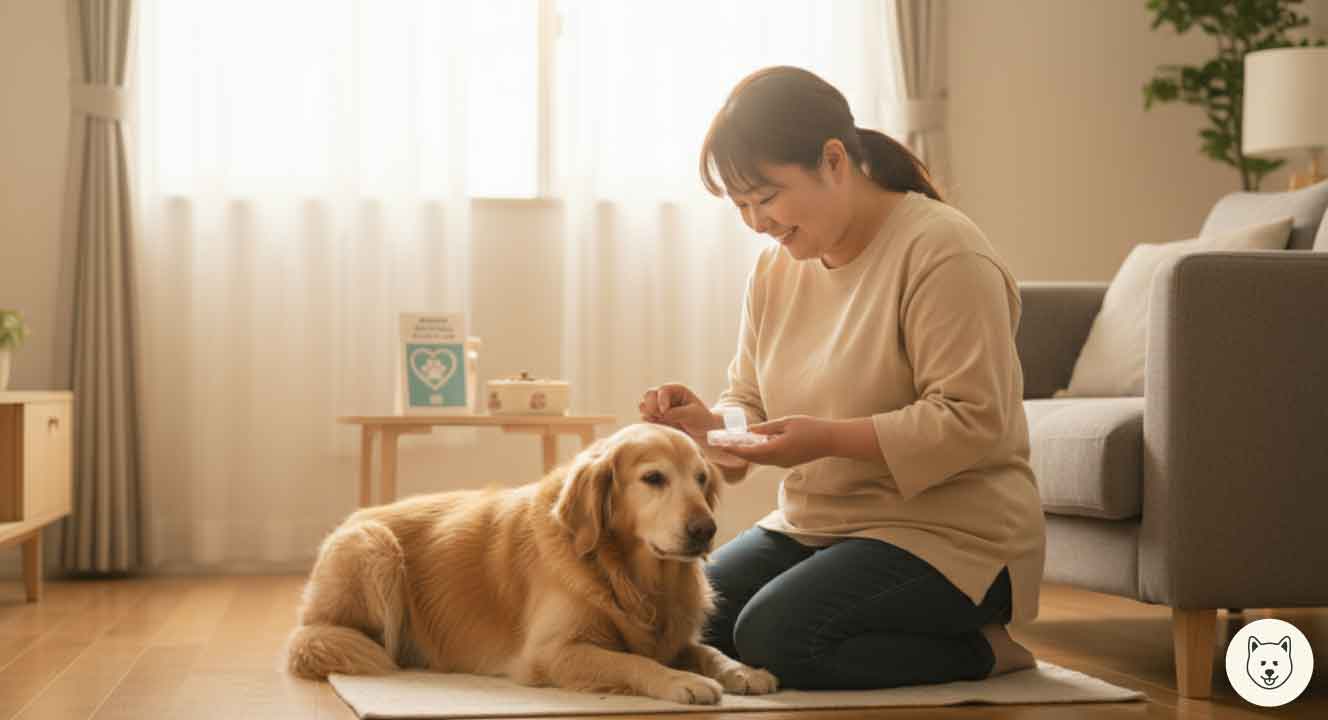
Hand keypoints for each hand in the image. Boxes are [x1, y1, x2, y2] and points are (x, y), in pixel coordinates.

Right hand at [639, 383, 720, 438]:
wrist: (702, 432)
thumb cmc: (701, 419)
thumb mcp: (693, 414)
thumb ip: (678, 413)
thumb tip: (663, 414)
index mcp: (676, 390)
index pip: (662, 390)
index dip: (661, 400)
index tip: (665, 412)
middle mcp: (665, 396)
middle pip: (648, 395)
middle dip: (652, 406)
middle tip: (661, 416)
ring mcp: (659, 406)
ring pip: (643, 406)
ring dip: (650, 414)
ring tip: (662, 421)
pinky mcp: (655, 417)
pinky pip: (645, 417)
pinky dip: (650, 422)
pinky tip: (661, 425)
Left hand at [712, 415, 832, 467]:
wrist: (830, 441)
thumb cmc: (810, 428)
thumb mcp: (787, 423)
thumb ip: (767, 428)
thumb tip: (749, 430)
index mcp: (776, 449)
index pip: (749, 451)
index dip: (733, 448)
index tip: (720, 445)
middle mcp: (777, 460)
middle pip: (751, 458)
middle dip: (736, 452)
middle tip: (722, 445)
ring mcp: (782, 463)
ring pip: (759, 460)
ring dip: (746, 453)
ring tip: (733, 444)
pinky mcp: (787, 462)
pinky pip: (767, 459)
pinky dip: (757, 454)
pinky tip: (753, 445)